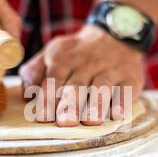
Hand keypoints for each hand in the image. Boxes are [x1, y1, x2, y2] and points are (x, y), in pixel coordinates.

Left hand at [19, 25, 144, 126]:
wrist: (116, 34)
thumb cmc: (77, 54)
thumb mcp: (52, 53)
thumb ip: (35, 71)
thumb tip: (27, 93)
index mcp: (62, 57)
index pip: (54, 79)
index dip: (48, 99)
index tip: (43, 117)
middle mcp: (87, 62)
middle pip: (77, 85)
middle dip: (70, 104)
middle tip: (65, 122)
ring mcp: (110, 69)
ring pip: (102, 87)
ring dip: (95, 104)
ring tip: (90, 121)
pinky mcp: (131, 77)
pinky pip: (126, 89)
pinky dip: (122, 102)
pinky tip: (116, 114)